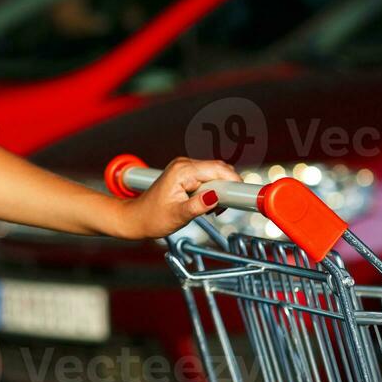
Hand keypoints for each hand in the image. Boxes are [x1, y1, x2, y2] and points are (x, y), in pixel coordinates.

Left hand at [119, 156, 239, 238]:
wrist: (137, 217)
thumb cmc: (152, 217)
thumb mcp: (178, 215)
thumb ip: (198, 206)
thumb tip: (216, 198)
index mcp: (182, 170)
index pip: (219, 169)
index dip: (235, 182)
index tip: (245, 196)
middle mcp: (185, 164)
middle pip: (220, 170)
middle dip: (228, 189)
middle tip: (222, 209)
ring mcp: (185, 168)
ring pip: (216, 174)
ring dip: (221, 192)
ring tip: (211, 210)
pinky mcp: (187, 175)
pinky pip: (209, 178)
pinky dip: (214, 192)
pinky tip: (206, 205)